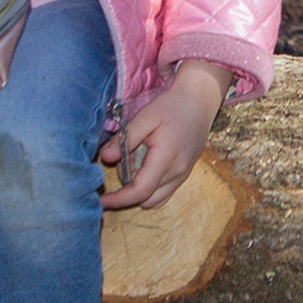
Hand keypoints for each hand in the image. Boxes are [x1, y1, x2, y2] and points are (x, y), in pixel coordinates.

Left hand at [99, 60, 231, 210]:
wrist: (199, 102)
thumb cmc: (172, 106)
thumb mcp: (146, 117)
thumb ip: (126, 138)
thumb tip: (105, 157)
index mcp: (166, 158)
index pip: (140, 190)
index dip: (119, 199)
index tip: (103, 200)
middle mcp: (177, 173)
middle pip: (146, 198)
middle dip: (127, 192)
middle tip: (121, 165)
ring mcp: (183, 176)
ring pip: (155, 200)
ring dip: (140, 192)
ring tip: (133, 166)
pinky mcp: (184, 175)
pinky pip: (164, 194)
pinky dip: (150, 190)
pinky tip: (145, 170)